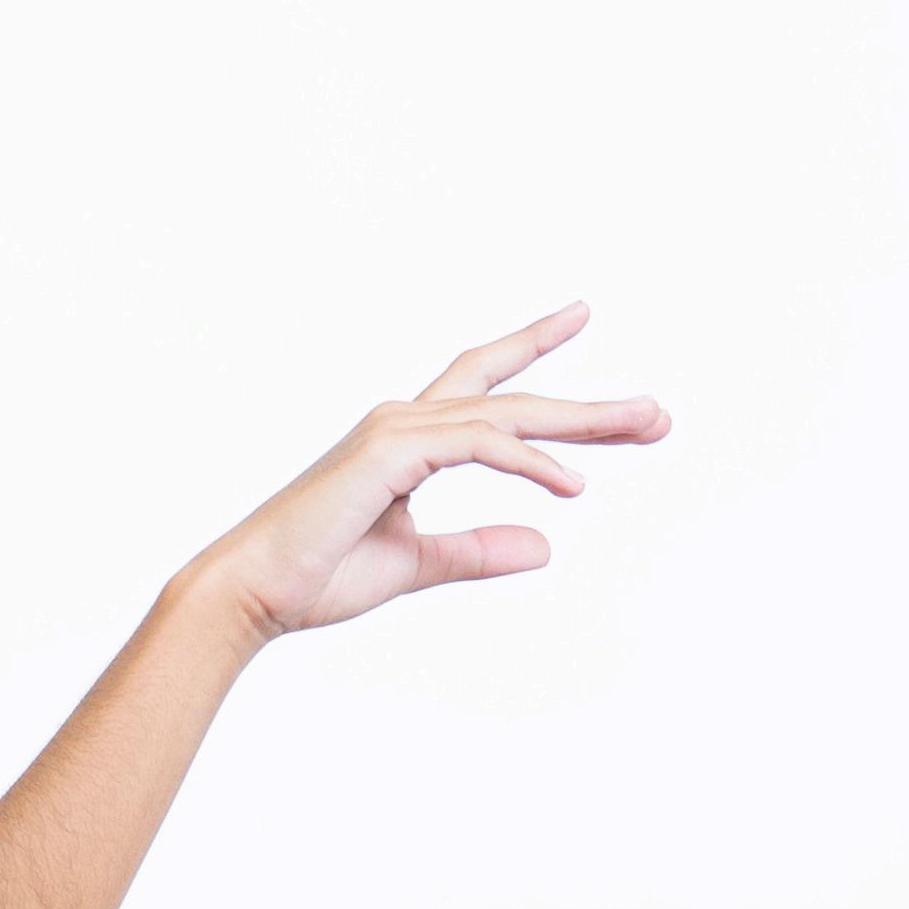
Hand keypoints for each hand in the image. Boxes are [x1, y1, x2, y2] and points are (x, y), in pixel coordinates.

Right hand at [182, 308, 670, 642]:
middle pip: (512, 397)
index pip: (481, 383)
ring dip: (580, 423)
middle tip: (656, 413)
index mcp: (404, 440)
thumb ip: (475, 552)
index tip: (578, 316)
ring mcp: (396, 431)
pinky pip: (480, 446)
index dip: (530, 346)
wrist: (252, 592)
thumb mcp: (415, 564)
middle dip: (588, 405)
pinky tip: (573, 485)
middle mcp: (403, 422)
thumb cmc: (314, 577)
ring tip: (641, 428)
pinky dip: (530, 462)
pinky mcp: (392, 454)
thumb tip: (542, 548)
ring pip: (507, 415)